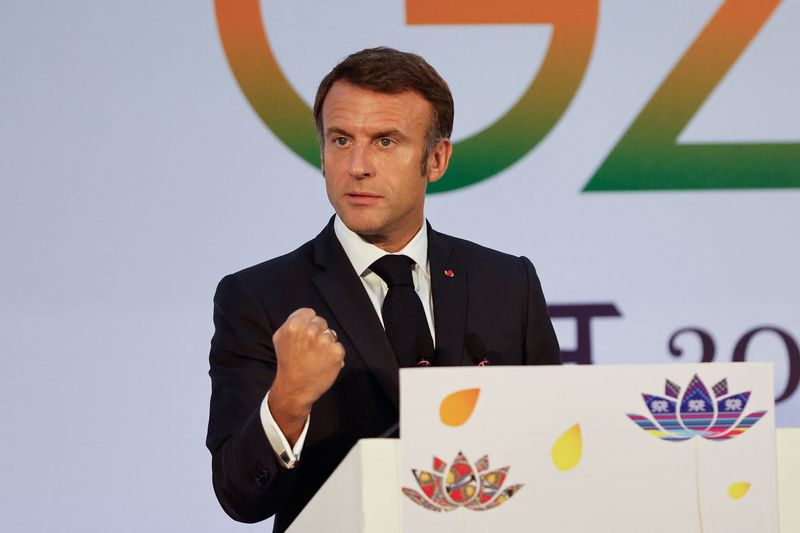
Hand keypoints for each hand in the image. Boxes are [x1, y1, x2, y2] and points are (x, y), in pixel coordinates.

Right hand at [268, 308, 343, 442]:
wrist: (295, 388)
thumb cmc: (288, 362)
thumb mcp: (280, 337)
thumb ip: (292, 322)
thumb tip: (307, 315)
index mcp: (295, 325)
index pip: (310, 313)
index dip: (307, 324)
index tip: (303, 336)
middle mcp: (310, 331)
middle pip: (321, 322)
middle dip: (317, 333)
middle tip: (309, 349)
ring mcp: (325, 342)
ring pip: (330, 334)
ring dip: (326, 344)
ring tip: (315, 357)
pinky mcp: (336, 353)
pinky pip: (338, 347)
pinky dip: (333, 355)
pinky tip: (323, 363)